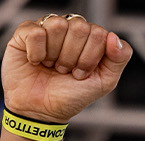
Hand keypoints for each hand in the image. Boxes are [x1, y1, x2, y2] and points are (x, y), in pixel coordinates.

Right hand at [2, 15, 132, 125]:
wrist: (41, 111)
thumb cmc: (72, 96)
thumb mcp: (104, 82)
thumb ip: (119, 59)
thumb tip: (114, 37)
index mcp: (90, 38)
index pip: (99, 34)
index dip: (90, 58)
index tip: (81, 74)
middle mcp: (70, 29)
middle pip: (80, 27)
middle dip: (74, 57)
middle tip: (65, 70)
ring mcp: (47, 28)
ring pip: (58, 25)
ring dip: (55, 54)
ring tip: (52, 66)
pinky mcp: (25, 33)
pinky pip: (36, 32)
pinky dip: (37, 53)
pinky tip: (36, 62)